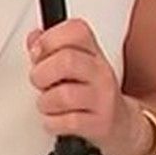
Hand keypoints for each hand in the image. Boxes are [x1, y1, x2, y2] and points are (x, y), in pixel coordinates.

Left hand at [26, 19, 144, 154]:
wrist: (121, 123)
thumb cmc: (92, 92)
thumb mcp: (76, 64)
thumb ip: (52, 49)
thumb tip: (34, 38)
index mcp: (93, 52)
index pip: (76, 31)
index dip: (49, 39)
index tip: (38, 52)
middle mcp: (100, 72)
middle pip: (67, 61)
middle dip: (41, 73)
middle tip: (39, 82)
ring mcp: (102, 97)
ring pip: (63, 95)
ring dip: (45, 102)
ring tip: (48, 103)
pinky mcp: (99, 123)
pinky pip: (67, 122)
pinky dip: (52, 123)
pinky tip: (56, 119)